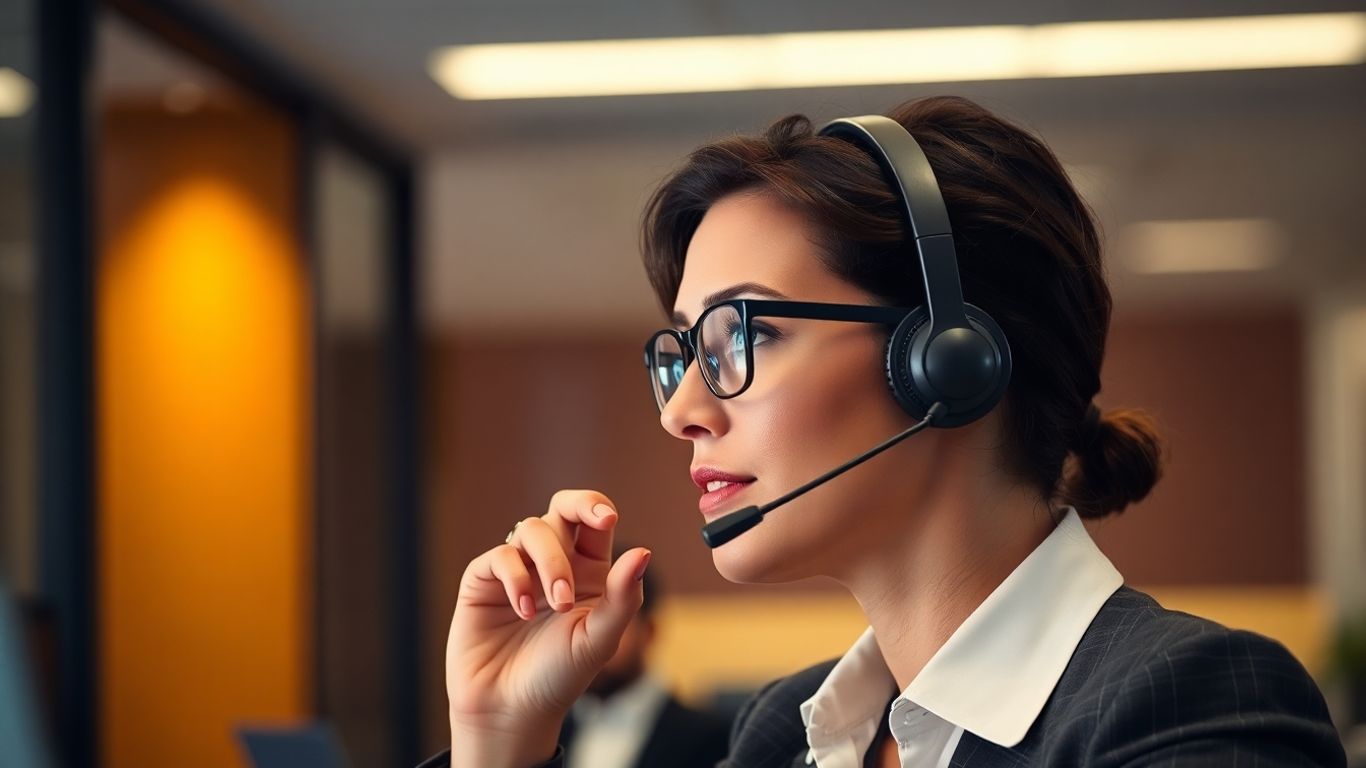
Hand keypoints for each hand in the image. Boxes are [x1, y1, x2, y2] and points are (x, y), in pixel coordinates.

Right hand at [445, 490, 650, 767]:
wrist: (510, 711)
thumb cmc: (560, 677)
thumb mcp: (599, 639)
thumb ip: (622, 597)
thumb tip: (643, 552)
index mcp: (588, 572)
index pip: (594, 521)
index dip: (598, 507)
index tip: (607, 519)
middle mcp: (552, 563)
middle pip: (563, 508)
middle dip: (578, 505)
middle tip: (599, 520)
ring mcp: (517, 570)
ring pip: (531, 529)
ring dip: (551, 561)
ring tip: (558, 604)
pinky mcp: (483, 581)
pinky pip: (500, 557)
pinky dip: (515, 577)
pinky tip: (524, 611)